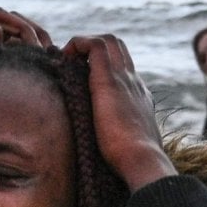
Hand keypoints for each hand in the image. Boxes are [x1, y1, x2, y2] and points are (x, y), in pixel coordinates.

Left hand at [63, 33, 175, 191]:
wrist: (142, 161)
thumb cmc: (129, 164)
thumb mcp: (124, 148)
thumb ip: (115, 143)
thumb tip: (102, 156)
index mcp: (139, 99)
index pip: (123, 73)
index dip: (101, 69)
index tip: (80, 79)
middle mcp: (134, 84)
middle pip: (118, 49)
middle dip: (94, 49)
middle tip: (72, 64)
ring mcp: (124, 79)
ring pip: (109, 42)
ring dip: (85, 44)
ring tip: (66, 59)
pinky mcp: (110, 80)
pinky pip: (95, 45)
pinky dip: (78, 44)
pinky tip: (64, 57)